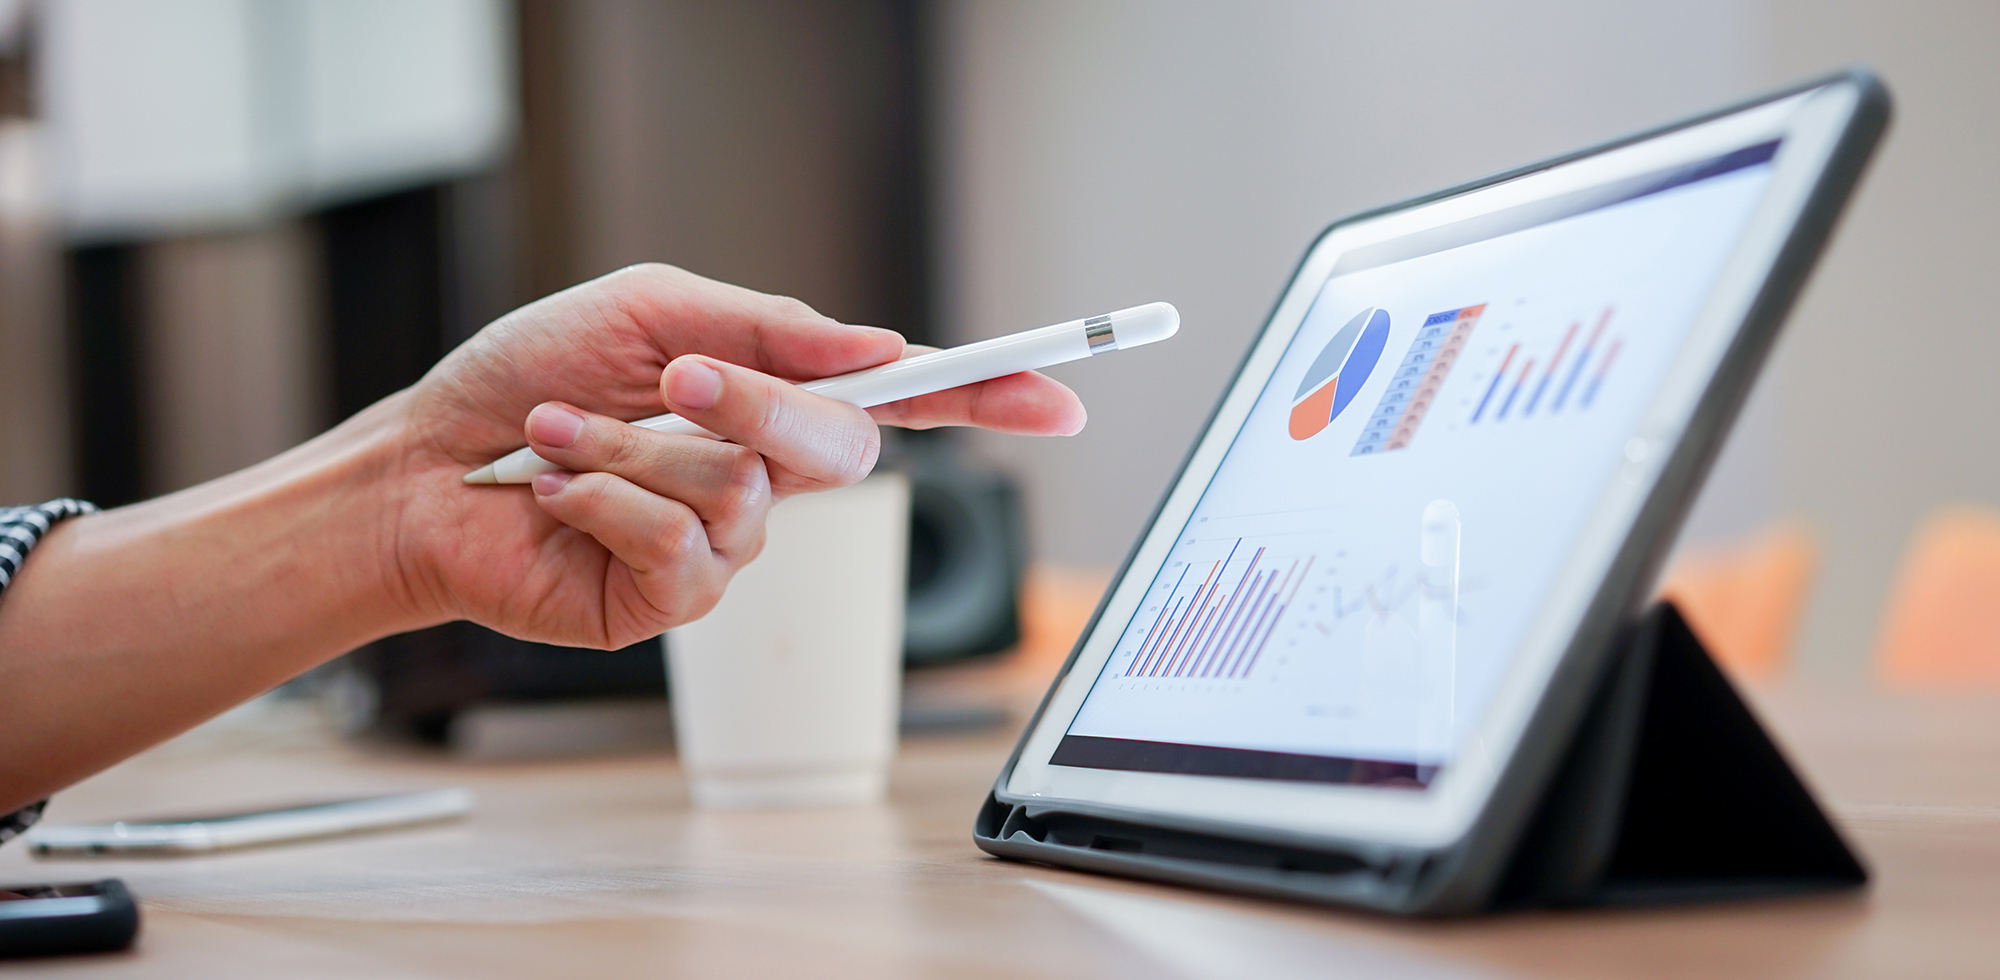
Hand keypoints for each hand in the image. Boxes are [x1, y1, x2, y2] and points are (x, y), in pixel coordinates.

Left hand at [387, 264, 1084, 648]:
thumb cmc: (528, 380)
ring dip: (635, 447)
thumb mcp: (649, 313)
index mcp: (769, 399)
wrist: (423, 467)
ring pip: (743, 493)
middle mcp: (763, 475)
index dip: (984, 398)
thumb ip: (765, 328)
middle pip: (838, 446)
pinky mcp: (673, 601)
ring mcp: (725, 545)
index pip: (901, 402)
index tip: (1057, 395)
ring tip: (557, 435)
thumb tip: (875, 347)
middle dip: (758, 405)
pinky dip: (605, 498)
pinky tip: (554, 489)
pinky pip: (681, 547)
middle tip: (679, 378)